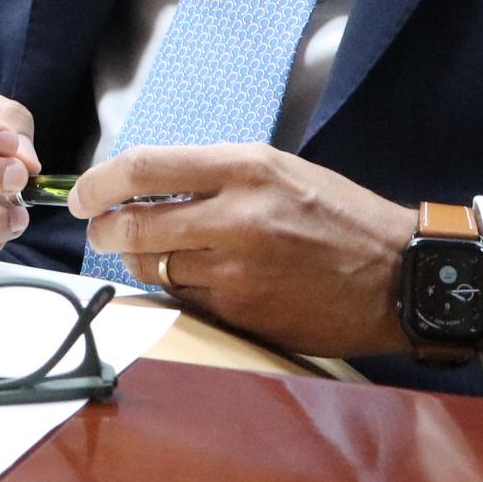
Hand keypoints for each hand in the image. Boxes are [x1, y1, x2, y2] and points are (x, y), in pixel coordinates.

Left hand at [69, 144, 413, 357]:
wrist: (400, 277)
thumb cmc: (340, 216)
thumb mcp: (281, 169)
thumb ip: (216, 172)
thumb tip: (148, 182)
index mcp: (246, 168)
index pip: (144, 168)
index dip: (99, 182)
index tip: (82, 194)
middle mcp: (236, 217)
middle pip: (133, 225)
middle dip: (103, 230)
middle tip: (99, 230)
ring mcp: (238, 270)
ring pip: (153, 266)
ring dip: (139, 261)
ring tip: (147, 253)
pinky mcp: (243, 314)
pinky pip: (183, 299)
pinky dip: (175, 289)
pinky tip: (190, 279)